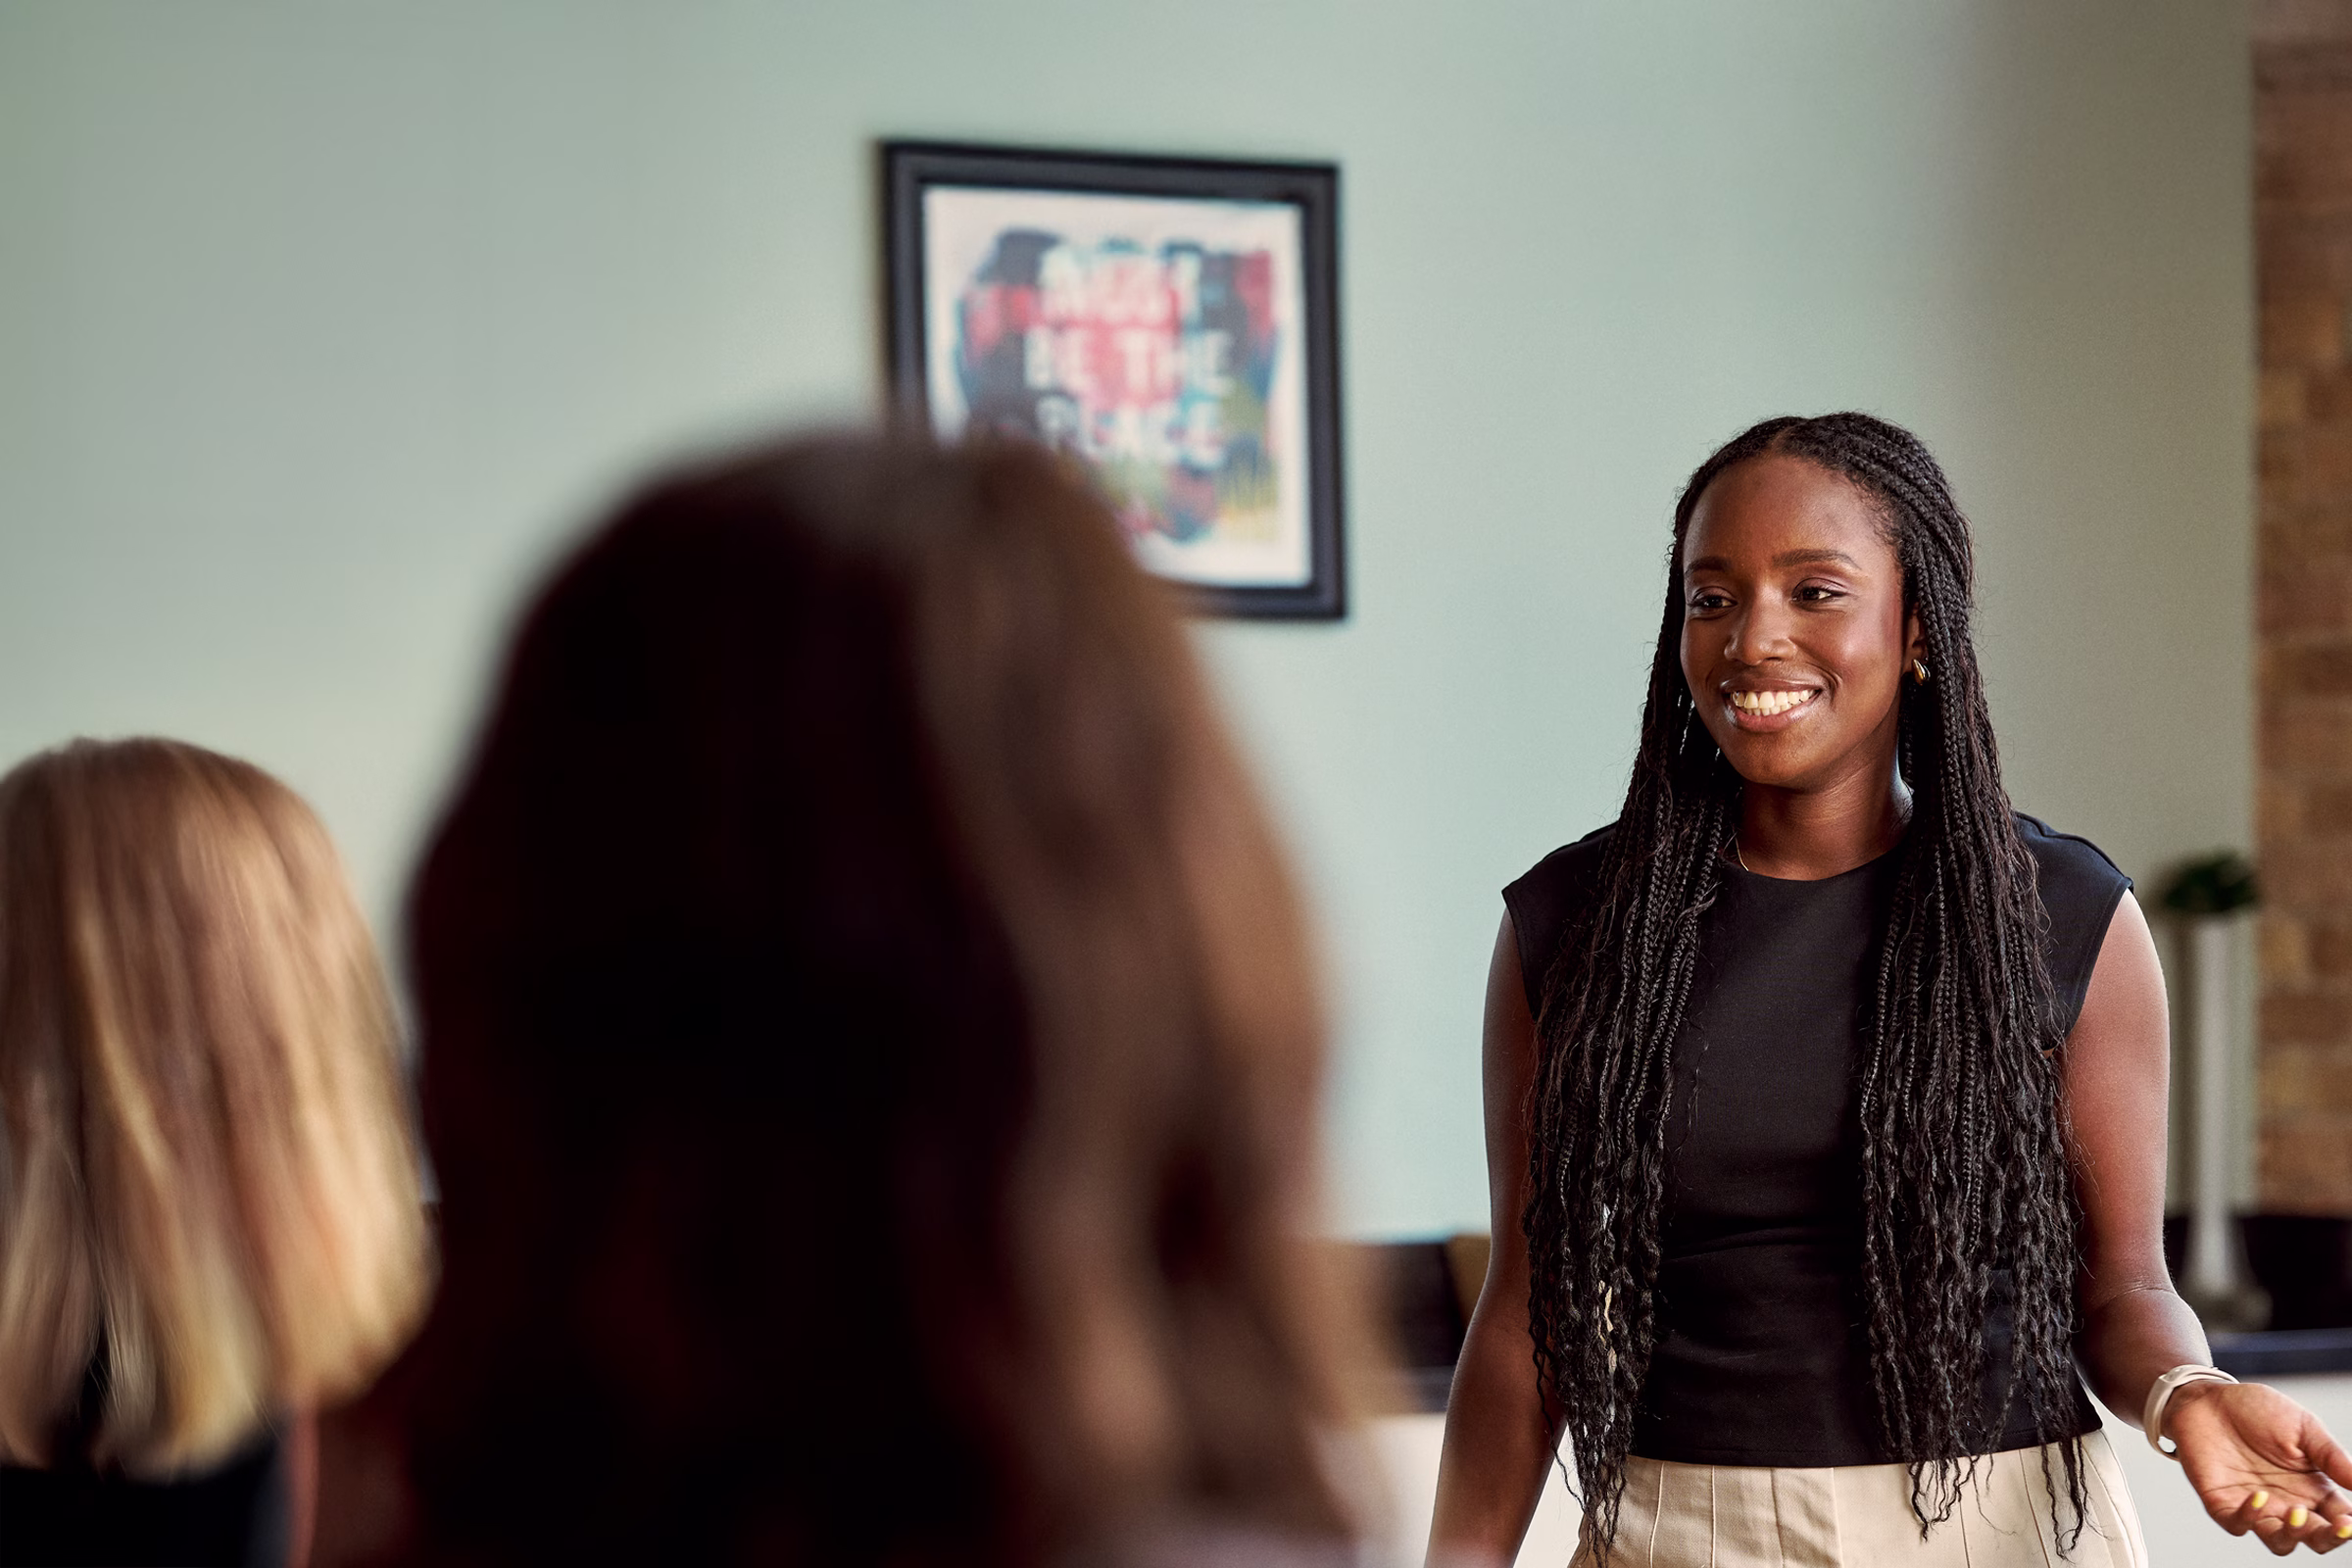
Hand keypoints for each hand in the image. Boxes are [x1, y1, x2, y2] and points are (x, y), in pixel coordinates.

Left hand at [2168, 1380, 2351, 1553]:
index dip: (2348, 1525)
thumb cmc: (2257, 1410)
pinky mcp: (2221, 1502)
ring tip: (2297, 1512)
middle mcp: (2287, 1503)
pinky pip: (2237, 1524)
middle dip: (2329, 1537)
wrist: (2209, 1397)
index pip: (2339, 1519)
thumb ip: (2332, 1457)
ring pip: (2279, 1541)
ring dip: (2292, 1534)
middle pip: (2315, 1538)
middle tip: (2338, 1526)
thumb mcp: (2303, 1427)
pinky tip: (2257, 1496)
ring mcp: (2255, 1506)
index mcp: (2313, 1488)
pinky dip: (2249, 1517)